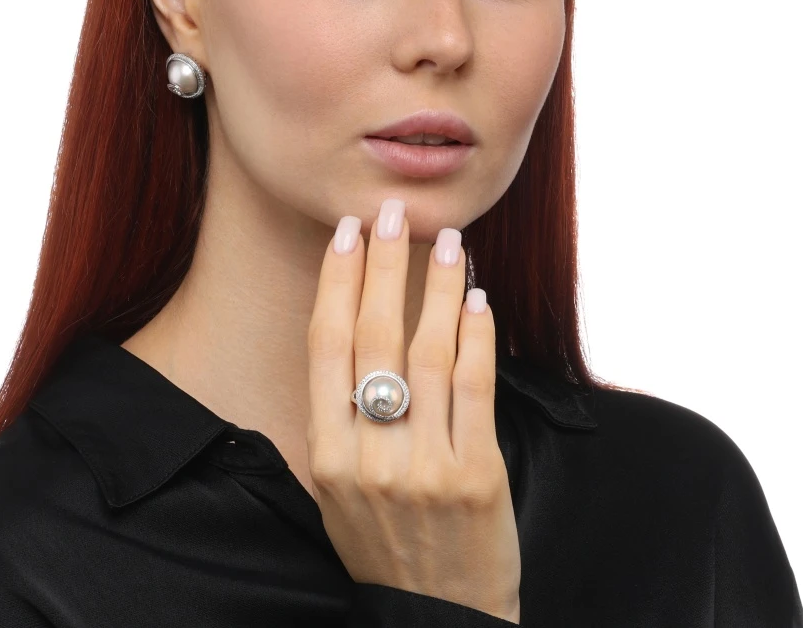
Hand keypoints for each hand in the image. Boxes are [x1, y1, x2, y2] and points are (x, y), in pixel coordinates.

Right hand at [306, 198, 521, 621]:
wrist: (437, 619)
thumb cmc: (385, 546)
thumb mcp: (338, 491)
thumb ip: (339, 421)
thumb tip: (351, 333)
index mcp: (326, 454)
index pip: (326, 346)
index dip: (336, 283)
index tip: (348, 235)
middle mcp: (368, 455)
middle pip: (374, 336)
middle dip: (384, 265)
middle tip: (393, 214)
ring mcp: (423, 465)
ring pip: (427, 351)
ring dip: (437, 288)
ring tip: (446, 241)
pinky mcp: (476, 474)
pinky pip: (474, 387)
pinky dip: (475, 337)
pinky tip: (477, 299)